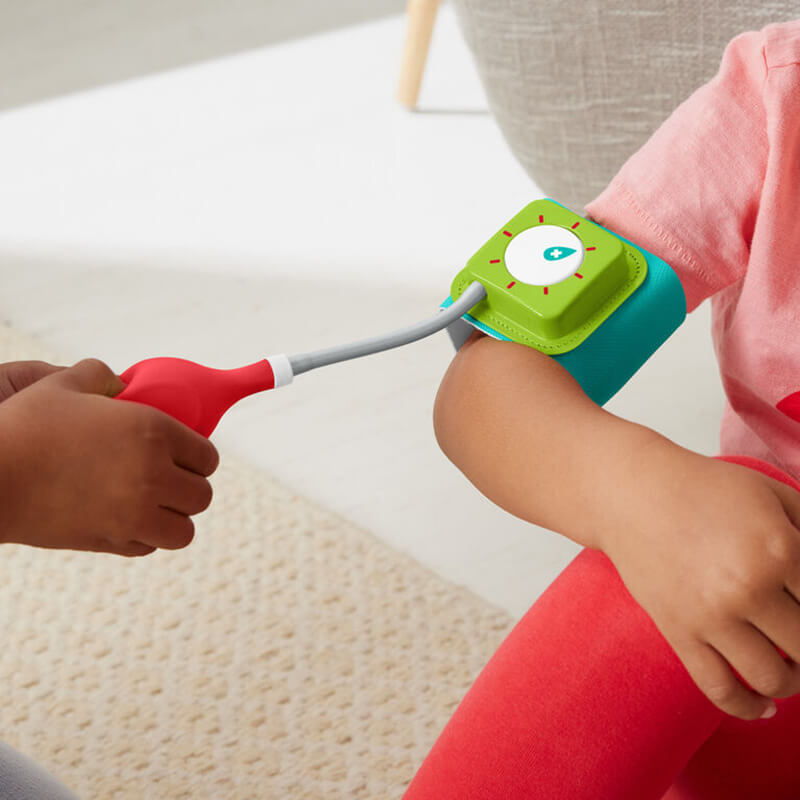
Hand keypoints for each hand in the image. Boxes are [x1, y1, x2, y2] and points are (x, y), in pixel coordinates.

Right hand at [0, 358, 218, 556]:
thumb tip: (120, 383)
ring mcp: (134, 513)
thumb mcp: (65, 384)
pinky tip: (127, 519)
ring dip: (173, 518)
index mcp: (153, 431)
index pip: (207, 456)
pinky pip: (149, 547)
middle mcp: (153, 474)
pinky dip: (145, 537)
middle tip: (169, 479)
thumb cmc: (25, 426)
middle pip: (202, 495)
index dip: (197, 455)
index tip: (184, 455)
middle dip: (189, 487)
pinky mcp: (111, 541)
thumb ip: (101, 376)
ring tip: (155, 505)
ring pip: (184, 531)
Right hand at [600, 438, 799, 719]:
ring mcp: (711, 614)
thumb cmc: (698, 488)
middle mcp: (749, 586)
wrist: (629, 493)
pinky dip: (747, 708)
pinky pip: (720, 688)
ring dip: (790, 682)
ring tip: (789, 670)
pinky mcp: (678, 630)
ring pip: (773, 677)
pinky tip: (762, 706)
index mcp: (780, 548)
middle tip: (797, 636)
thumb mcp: (770, 492)